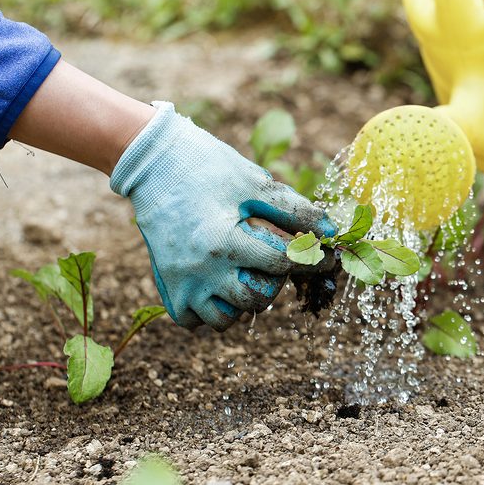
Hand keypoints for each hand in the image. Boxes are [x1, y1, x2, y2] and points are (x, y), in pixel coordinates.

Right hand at [111, 102, 336, 330]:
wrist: (153, 163)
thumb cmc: (208, 168)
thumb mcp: (254, 183)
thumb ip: (295, 210)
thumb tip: (331, 233)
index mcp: (224, 240)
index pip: (282, 264)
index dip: (311, 259)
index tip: (326, 256)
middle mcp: (200, 269)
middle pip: (258, 299)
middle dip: (275, 281)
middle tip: (273, 259)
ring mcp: (181, 283)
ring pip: (226, 319)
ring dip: (244, 301)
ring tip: (246, 273)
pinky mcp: (167, 288)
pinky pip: (196, 321)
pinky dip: (213, 310)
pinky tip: (221, 285)